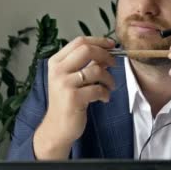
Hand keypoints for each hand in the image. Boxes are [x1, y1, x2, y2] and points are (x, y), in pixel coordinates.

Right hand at [34, 36, 115, 158]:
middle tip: (114, 64)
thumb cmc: (66, 102)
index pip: (79, 42)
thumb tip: (106, 53)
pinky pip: (98, 89)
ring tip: (109, 87)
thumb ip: (85, 65)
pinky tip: (103, 98)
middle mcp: (58, 70)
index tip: (112, 45)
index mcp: (56, 62)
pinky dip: (105, 93)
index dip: (99, 41)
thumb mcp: (71, 79)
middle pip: (87, 50)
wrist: (57, 128)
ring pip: (96, 70)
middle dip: (106, 55)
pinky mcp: (73, 98)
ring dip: (109, 78)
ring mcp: (64, 84)